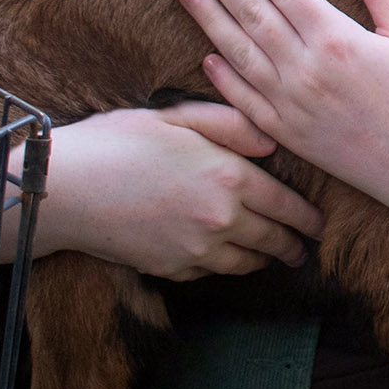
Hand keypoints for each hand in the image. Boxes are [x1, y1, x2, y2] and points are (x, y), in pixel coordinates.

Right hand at [27, 101, 323, 279]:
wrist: (66, 190)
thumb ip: (231, 125)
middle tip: (307, 247)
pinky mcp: (173, 269)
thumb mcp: (176, 116)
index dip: (309, 217)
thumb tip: (271, 140)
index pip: (286, 204)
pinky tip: (228, 257)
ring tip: (274, 256)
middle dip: (295, 244)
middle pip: (274, 239)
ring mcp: (197, 249)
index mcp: (228, 176)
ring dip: (265, 260)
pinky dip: (225, 265)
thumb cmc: (118, 142)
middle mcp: (221, 218)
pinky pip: (213, 272)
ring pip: (248, 262)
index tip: (322, 223)